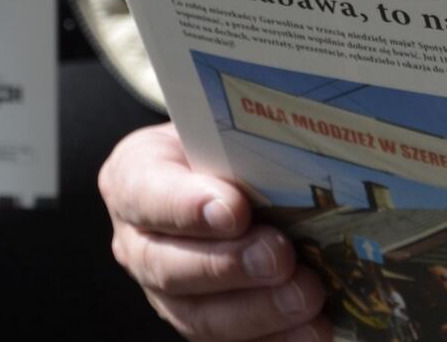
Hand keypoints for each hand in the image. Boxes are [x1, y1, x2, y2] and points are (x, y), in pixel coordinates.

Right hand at [99, 123, 329, 341]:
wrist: (226, 170)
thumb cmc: (223, 142)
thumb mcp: (219, 125)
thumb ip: (237, 138)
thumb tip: (291, 141)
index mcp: (134, 179)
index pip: (146, 194)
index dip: (187, 207)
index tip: (234, 210)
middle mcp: (140, 242)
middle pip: (169, 266)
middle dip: (230, 266)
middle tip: (280, 257)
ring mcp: (168, 292)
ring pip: (199, 315)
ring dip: (257, 312)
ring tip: (306, 297)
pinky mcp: (204, 321)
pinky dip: (275, 340)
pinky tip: (312, 330)